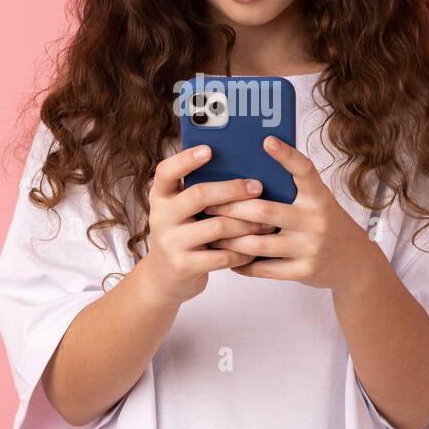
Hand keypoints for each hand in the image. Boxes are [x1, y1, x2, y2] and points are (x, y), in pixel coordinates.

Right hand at [138, 145, 275, 308]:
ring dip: (246, 224)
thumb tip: (242, 168)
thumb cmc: (184, 235)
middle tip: (257, 186)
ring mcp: (171, 242)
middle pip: (199, 195)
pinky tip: (255, 249)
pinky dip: (242, 252)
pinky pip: (222, 256)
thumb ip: (200, 193)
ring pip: (217, 227)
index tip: (209, 149)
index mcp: (161, 197)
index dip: (186, 159)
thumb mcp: (182, 211)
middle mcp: (161, 217)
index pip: (167, 171)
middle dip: (232, 189)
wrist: (165, 279)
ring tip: (267, 223)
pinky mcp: (183, 265)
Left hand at [203, 135, 379, 289]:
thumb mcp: (317, 202)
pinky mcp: (304, 271)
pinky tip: (227, 254)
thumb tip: (247, 175)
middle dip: (230, 208)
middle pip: (263, 211)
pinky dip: (241, 263)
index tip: (267, 140)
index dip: (287, 155)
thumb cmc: (325, 223)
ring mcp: (310, 248)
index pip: (304, 170)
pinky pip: (263, 269)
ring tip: (211, 230)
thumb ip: (292, 189)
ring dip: (230, 238)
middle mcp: (316, 220)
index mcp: (319, 197)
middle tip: (208, 204)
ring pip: (257, 243)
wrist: (355, 263)